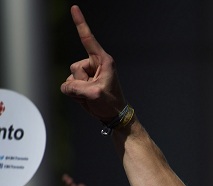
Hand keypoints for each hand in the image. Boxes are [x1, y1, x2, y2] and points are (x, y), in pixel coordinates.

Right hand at [60, 5, 126, 122]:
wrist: (113, 116)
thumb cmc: (111, 103)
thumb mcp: (95, 94)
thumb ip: (77, 88)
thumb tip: (67, 86)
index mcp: (103, 61)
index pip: (88, 39)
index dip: (80, 23)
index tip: (74, 8)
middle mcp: (94, 64)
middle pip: (74, 67)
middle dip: (80, 82)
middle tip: (95, 92)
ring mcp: (87, 74)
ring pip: (70, 77)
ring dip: (78, 90)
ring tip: (92, 96)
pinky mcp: (81, 82)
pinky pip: (68, 86)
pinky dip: (75, 94)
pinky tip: (86, 99)